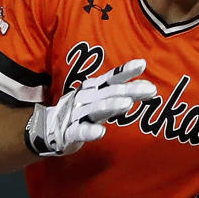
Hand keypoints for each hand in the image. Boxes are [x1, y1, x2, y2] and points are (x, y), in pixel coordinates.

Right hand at [24, 59, 156, 155]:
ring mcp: (76, 114)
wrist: (48, 128)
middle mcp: (85, 98)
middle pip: (109, 92)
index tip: (143, 64)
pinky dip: (90, 131)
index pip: (111, 78)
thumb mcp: (100, 98)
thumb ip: (120, 93)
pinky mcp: (69, 132)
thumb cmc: (81, 111)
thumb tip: (148, 87)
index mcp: (93, 88)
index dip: (126, 71)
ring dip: (111, 105)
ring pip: (95, 109)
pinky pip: (80, 130)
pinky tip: (101, 133)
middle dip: (129, 90)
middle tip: (150, 90)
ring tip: (127, 105)